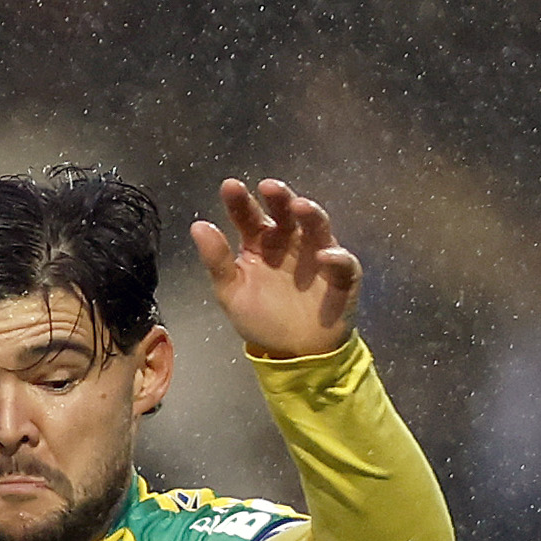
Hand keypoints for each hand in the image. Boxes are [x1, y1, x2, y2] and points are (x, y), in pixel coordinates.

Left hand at [190, 178, 360, 358]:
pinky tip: (323, 256)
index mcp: (260, 242)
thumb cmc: (262, 319)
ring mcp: (317, 254)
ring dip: (310, 214)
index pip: (249, 216)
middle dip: (279, 197)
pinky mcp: (341, 274)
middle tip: (269, 187)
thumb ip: (216, 260)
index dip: (240, 202)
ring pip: (317, 226)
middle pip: (285, 212)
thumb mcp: (231, 292)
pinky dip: (336, 257)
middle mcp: (289, 241)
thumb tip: (198, 225)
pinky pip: (342, 262)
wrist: (294, 354)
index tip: (230, 187)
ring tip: (299, 206)